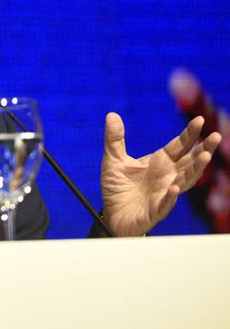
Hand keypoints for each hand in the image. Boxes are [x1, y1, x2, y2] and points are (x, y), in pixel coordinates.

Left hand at [101, 113, 221, 235]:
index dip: (190, 134)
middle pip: (190, 161)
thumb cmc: (118, 187)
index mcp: (160, 162)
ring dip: (195, 169)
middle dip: (203, 149)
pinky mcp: (156, 210)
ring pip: (186, 181)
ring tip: (205, 156)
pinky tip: (175, 187)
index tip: (199, 120)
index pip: (179, 146)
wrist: (112, 214)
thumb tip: (111, 115)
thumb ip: (114, 139)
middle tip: (216, 136)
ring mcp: (164, 193)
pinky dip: (171, 196)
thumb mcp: (113, 160)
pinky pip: (166, 204)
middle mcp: (168, 176)